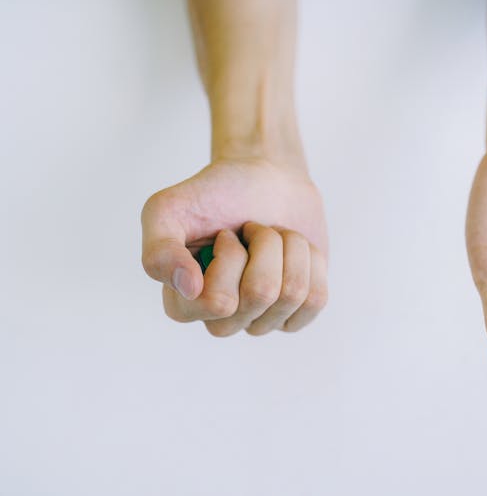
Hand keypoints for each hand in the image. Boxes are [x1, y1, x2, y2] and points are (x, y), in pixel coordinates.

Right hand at [141, 159, 327, 335]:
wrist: (265, 178)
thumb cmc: (216, 194)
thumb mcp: (169, 208)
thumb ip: (159, 250)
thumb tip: (188, 288)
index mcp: (182, 303)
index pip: (218, 302)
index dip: (230, 257)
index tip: (224, 233)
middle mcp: (221, 320)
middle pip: (261, 295)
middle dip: (265, 245)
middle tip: (251, 229)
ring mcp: (261, 320)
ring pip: (293, 294)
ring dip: (289, 248)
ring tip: (274, 236)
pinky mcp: (296, 313)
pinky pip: (316, 298)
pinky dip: (311, 260)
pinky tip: (294, 250)